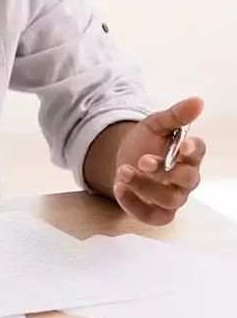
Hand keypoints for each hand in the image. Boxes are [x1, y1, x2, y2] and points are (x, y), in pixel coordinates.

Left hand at [114, 97, 206, 224]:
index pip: (198, 152)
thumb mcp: (155, 124)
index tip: (183, 145)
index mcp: (188, 155)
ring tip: (123, 171)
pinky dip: (135, 205)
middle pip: (187, 180)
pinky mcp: (157, 212)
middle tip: (142, 160)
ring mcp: (173, 197)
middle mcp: (185, 179)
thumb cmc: (145, 142)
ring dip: (145, 186)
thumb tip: (197, 100)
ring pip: (169, 200)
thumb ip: (174, 115)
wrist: (123, 158)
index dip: (193, 149)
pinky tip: (119, 188)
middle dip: (165, 170)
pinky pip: (152, 217)